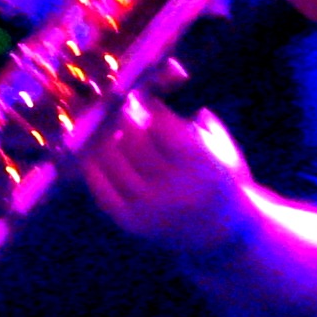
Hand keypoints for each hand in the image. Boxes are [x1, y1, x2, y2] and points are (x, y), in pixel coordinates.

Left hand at [81, 89, 250, 259]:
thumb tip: (170, 79)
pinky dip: (93, 167)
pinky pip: (102, 190)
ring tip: (108, 123)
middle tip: (120, 102)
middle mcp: (175, 190)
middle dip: (125, 116)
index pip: (164, 127)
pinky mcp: (131, 224)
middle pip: (135, 142)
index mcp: (202, 168)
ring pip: (115, 163)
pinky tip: (92, 151)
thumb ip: (198, 118)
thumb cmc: (222, 182)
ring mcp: (150, 210)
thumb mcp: (223, 149)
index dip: (148, 105)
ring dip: (106, 137)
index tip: (141, 92)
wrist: (222, 236)